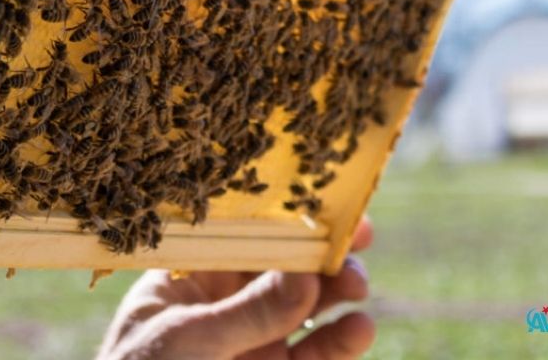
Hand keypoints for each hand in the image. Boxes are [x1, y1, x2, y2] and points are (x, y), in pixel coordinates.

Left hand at [99, 218, 374, 359]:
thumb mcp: (187, 340)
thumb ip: (248, 312)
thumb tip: (306, 272)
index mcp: (190, 277)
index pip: (243, 236)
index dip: (285, 217)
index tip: (327, 202)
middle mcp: (226, 303)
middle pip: (285, 266)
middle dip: (322, 252)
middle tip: (356, 241)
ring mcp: (255, 341)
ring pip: (310, 307)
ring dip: (339, 292)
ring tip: (357, 287)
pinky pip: (318, 354)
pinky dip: (343, 340)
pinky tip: (360, 328)